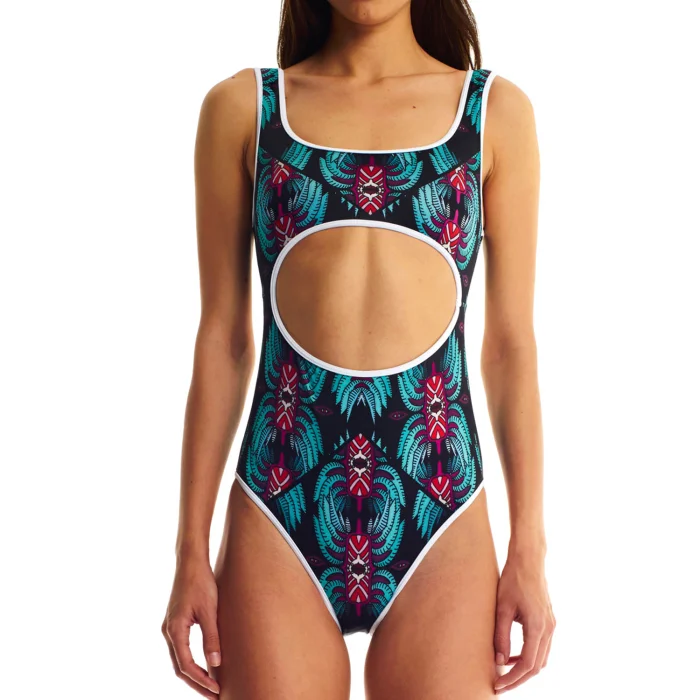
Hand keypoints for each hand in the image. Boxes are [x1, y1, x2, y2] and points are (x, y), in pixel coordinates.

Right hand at [162, 556, 221, 697]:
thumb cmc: (201, 583)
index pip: (186, 665)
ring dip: (193, 675)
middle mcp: (168, 631)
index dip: (201, 680)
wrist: (191, 563)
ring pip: (179, 660)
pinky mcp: (175, 623)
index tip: (216, 690)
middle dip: (196, 683)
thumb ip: (211, 637)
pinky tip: (204, 666)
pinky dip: (191, 662)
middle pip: (180, 667)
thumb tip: (216, 664)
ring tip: (211, 686)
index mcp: (175, 630)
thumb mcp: (210, 610)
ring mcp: (170, 628)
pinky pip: (181, 649)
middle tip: (214, 695)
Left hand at [493, 549, 554, 693]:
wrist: (528, 559)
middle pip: (537, 667)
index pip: (527, 665)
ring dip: (524, 668)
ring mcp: (551, 625)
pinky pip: (542, 647)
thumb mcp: (502, 607)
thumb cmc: (513, 580)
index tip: (498, 685)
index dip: (512, 679)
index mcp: (538, 627)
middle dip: (518, 679)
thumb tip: (499, 661)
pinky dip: (529, 656)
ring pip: (541, 658)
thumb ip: (501, 636)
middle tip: (499, 685)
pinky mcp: (549, 620)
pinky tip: (513, 654)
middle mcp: (549, 629)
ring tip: (504, 672)